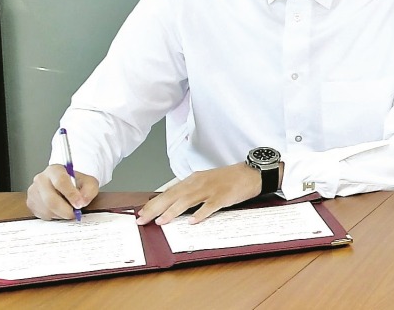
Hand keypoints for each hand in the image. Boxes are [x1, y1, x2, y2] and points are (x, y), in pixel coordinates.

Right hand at [26, 164, 99, 219]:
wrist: (65, 184)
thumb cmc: (76, 182)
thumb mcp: (88, 182)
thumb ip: (89, 190)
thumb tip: (82, 201)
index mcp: (55, 170)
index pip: (61, 182)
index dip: (71, 195)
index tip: (79, 204)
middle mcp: (41, 179)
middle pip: (51, 199)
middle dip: (65, 210)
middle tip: (75, 213)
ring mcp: (33, 192)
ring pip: (47, 209)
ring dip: (61, 214)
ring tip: (69, 209)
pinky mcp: (31, 203)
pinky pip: (43, 215)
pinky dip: (54, 216)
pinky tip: (60, 210)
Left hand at [137, 163, 261, 224]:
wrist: (251, 172)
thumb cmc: (228, 179)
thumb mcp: (206, 181)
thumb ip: (191, 191)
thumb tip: (174, 203)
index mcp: (193, 179)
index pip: (169, 191)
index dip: (154, 202)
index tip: (142, 213)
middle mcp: (199, 183)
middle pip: (173, 196)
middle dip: (156, 208)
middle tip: (142, 220)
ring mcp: (211, 189)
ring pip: (188, 200)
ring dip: (173, 211)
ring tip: (161, 221)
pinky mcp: (223, 196)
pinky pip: (210, 206)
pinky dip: (201, 213)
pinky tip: (193, 221)